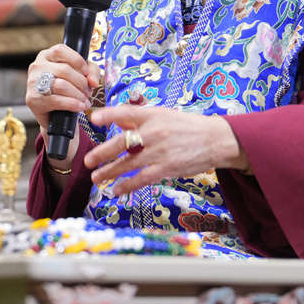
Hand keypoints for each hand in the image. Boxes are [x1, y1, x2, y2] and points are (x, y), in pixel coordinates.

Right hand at [25, 43, 99, 170]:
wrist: (54, 115)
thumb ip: (91, 71)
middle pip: (64, 69)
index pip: (60, 50)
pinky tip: (79, 107)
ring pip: (61, 85)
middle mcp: (36, 66)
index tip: (86, 72)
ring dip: (78, 94)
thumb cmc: (67, 90)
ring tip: (85, 101)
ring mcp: (32, 83)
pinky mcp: (33, 99)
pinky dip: (72, 104)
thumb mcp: (80, 75)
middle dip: (81, 82)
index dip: (76, 60)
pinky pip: (57, 100)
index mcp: (45, 56)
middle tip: (88, 92)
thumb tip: (93, 81)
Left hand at [84, 104, 246, 196]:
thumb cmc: (187, 126)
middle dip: (102, 152)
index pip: (127, 112)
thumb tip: (116, 120)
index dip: (109, 115)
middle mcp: (155, 132)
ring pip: (129, 163)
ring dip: (110, 171)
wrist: (216, 140)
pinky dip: (128, 185)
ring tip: (96, 177)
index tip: (94, 119)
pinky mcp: (168, 168)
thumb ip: (139, 118)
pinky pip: (143, 178)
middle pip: (123, 142)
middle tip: (88, 161)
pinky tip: (116, 191)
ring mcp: (161, 151)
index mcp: (153, 115)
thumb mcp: (163, 115)